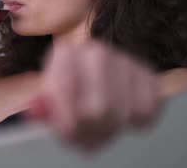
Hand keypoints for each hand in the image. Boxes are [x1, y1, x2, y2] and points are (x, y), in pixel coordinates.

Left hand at [26, 42, 162, 152]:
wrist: (94, 84)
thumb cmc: (70, 98)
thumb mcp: (50, 103)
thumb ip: (44, 108)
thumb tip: (38, 111)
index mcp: (65, 54)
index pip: (63, 90)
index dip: (65, 118)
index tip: (66, 130)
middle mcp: (96, 51)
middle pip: (98, 108)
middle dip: (91, 130)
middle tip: (85, 135)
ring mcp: (125, 60)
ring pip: (124, 112)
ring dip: (112, 128)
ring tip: (101, 127)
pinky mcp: (148, 75)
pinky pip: (148, 110)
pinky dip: (137, 121)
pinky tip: (123, 115)